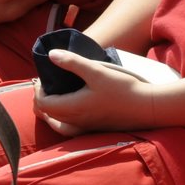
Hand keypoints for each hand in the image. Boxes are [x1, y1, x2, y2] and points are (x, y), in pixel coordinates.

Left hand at [32, 50, 153, 134]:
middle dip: (41, 99)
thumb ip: (73, 62)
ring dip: (49, 111)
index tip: (42, 77)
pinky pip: (69, 130)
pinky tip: (68, 112)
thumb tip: (51, 55)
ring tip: (52, 97)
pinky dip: (61, 121)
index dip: (38, 90)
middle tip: (46, 83)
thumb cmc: (123, 88)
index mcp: (73, 107)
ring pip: (56, 124)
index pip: (43, 103)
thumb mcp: (97, 71)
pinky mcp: (94, 129)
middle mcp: (76, 121)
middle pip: (46, 115)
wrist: (146, 108)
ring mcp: (85, 127)